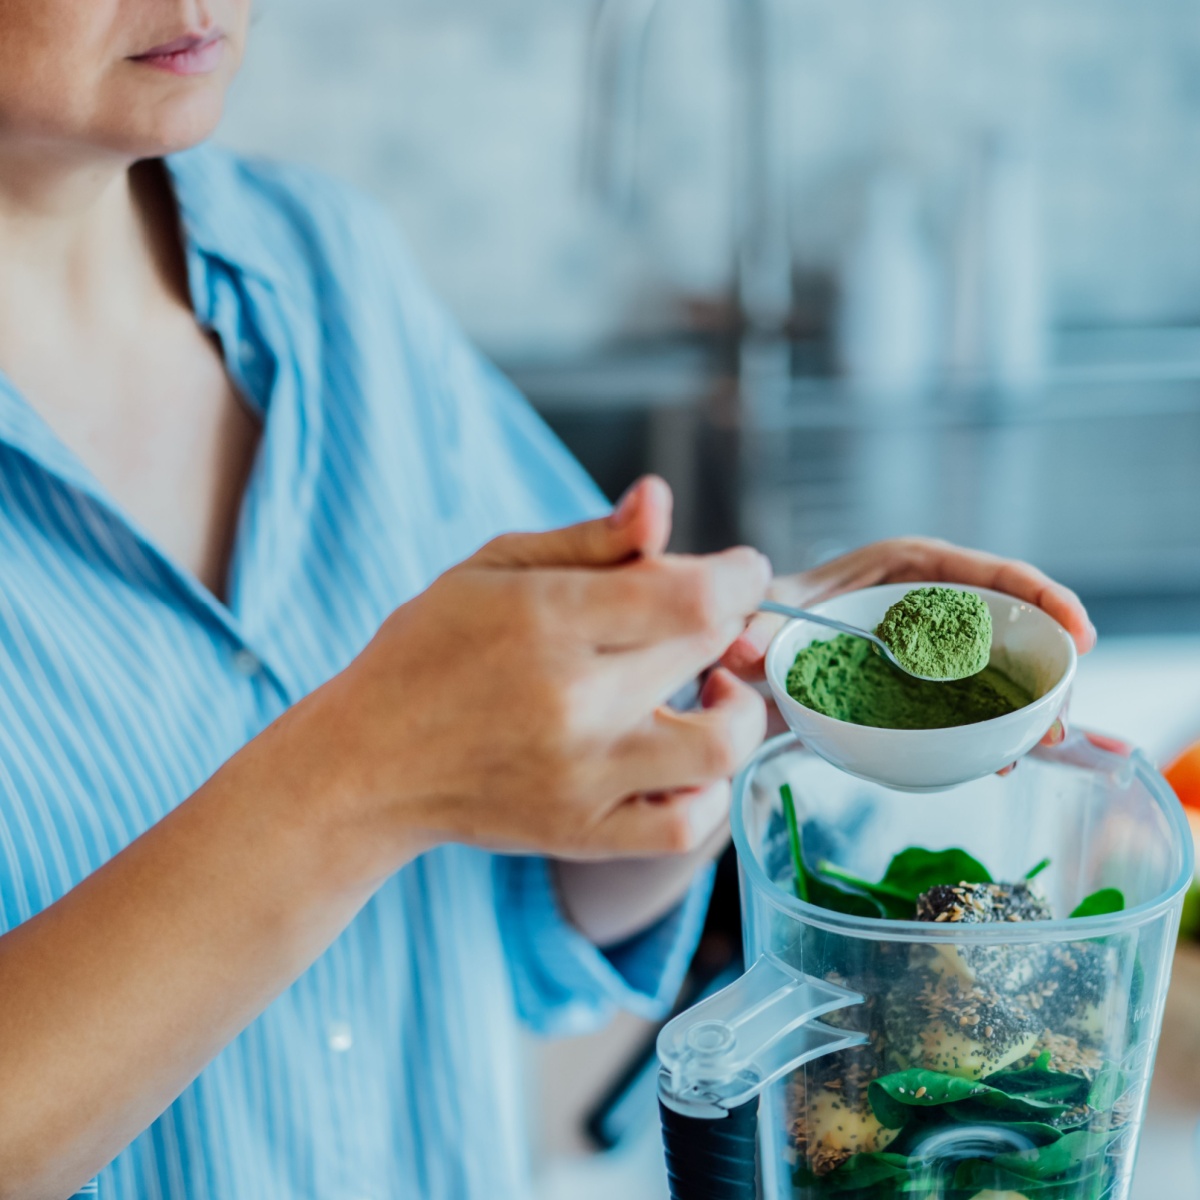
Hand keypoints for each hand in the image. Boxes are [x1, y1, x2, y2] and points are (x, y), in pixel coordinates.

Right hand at [298, 478, 770, 879]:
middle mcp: (573, 703)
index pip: (694, 595)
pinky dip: (708, 790)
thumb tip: (660, 498)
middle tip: (696, 617)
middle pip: (709, 651)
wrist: (368, 763)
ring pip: (720, 747)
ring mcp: (582, 777)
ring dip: (737, 708)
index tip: (738, 569)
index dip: (740, 575)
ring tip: (710, 688)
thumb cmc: (429, 650)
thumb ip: (591, 538)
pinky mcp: (583, 833)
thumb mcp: (494, 568)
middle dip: (726, 622)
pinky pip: (686, 827)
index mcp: (548, 621)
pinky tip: (684, 756)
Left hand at [719, 536, 1095, 747]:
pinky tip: (999, 763)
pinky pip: (969, 704)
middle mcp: (926, 604)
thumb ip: (753, 630)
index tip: (1078, 632)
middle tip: (1059, 718)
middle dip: (1047, 663)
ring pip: (996, 667)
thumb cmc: (764, 618)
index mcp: (903, 568)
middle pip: (1006, 623)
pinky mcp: (924, 688)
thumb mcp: (760, 617)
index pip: (984, 573)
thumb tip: (741, 648)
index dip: (1040, 596)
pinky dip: (989, 730)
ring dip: (1026, 705)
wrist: (749, 659)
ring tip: (1039, 745)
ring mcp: (930, 649)